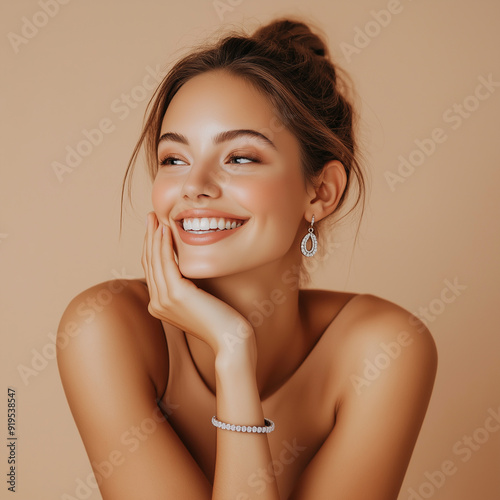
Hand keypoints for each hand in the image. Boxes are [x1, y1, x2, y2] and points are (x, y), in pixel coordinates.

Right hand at [142, 212, 255, 360]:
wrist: (230, 340)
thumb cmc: (221, 320)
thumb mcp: (198, 301)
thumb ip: (187, 287)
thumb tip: (186, 268)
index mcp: (160, 306)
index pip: (152, 271)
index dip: (152, 248)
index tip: (155, 228)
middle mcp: (157, 304)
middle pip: (149, 263)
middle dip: (149, 237)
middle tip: (150, 217)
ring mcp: (163, 300)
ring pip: (154, 261)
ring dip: (153, 236)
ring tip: (155, 218)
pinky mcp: (175, 295)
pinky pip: (165, 263)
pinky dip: (163, 245)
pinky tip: (165, 230)